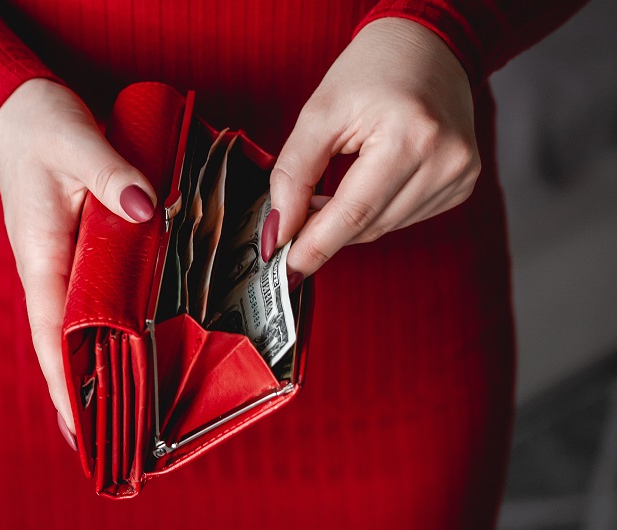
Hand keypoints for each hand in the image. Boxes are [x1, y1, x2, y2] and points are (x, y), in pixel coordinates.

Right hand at [0, 78, 155, 444]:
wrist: (20, 109)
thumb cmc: (39, 127)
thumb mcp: (76, 143)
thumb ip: (111, 175)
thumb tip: (144, 208)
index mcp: (41, 252)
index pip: (50, 330)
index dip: (63, 379)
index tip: (79, 424)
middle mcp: (49, 265)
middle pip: (63, 340)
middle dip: (82, 389)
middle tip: (112, 436)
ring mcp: (62, 259)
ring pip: (78, 322)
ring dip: (95, 364)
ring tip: (122, 409)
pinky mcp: (76, 247)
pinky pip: (91, 296)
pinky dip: (105, 326)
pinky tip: (125, 345)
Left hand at [264, 18, 480, 282]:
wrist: (427, 45)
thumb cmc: (371, 70)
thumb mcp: (319, 113)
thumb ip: (294, 174)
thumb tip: (279, 230)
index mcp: (410, 135)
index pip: (353, 212)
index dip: (316, 245)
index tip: (286, 269)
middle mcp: (445, 159)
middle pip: (369, 225)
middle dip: (326, 232)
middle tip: (293, 223)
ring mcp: (460, 174)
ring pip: (386, 227)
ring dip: (350, 221)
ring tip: (329, 191)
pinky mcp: (463, 183)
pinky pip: (405, 217)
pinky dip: (376, 211)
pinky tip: (366, 184)